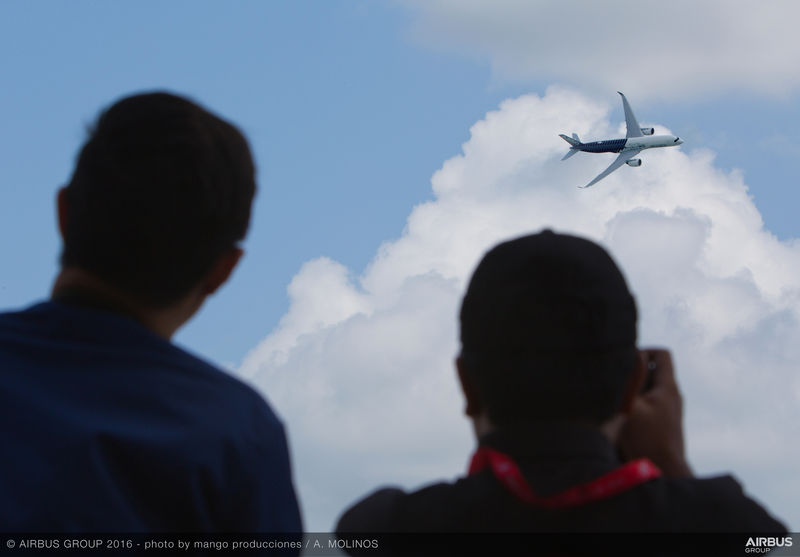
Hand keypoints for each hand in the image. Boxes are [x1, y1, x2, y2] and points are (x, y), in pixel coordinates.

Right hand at [618, 348, 692, 477]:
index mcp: (668, 387)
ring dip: (631, 391)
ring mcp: (669, 411)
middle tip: (614, 383)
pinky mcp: (662, 424)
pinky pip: (647, 404)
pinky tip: (620, 418)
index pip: (661, 354)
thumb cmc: (646, 440)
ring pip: (648, 389)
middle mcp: (672, 396)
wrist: (663, 474)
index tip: (624, 363)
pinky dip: (634, 405)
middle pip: (652, 371)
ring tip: (614, 402)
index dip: (642, 351)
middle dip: (632, 374)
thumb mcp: (632, 406)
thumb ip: (631, 379)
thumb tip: (630, 354)